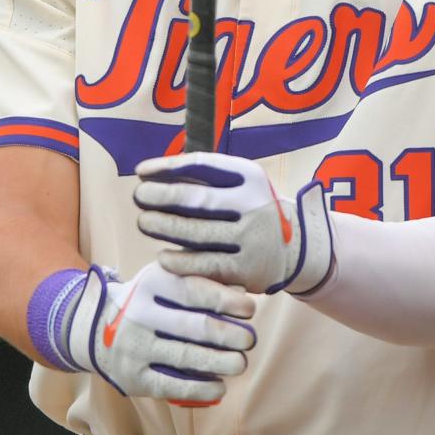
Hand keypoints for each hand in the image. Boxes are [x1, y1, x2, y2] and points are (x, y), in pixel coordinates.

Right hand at [63, 261, 255, 402]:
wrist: (95, 327)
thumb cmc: (147, 299)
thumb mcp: (165, 278)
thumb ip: (200, 280)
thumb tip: (241, 288)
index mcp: (151, 283)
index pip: (194, 290)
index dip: (226, 300)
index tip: (249, 309)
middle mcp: (140, 313)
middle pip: (194, 326)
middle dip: (228, 334)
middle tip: (250, 339)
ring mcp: (135, 347)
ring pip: (185, 357)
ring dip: (219, 362)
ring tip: (241, 363)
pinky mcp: (133, 377)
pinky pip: (171, 386)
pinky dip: (199, 388)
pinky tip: (220, 387)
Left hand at [134, 152, 334, 295]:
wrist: (295, 246)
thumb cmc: (250, 208)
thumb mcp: (239, 184)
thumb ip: (204, 178)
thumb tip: (152, 175)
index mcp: (250, 176)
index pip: (202, 165)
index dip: (168, 167)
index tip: (141, 172)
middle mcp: (253, 204)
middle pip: (198, 199)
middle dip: (162, 197)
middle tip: (139, 197)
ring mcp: (251, 238)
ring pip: (198, 233)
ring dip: (165, 228)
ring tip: (143, 222)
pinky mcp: (246, 269)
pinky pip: (205, 266)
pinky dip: (181, 262)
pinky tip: (163, 257)